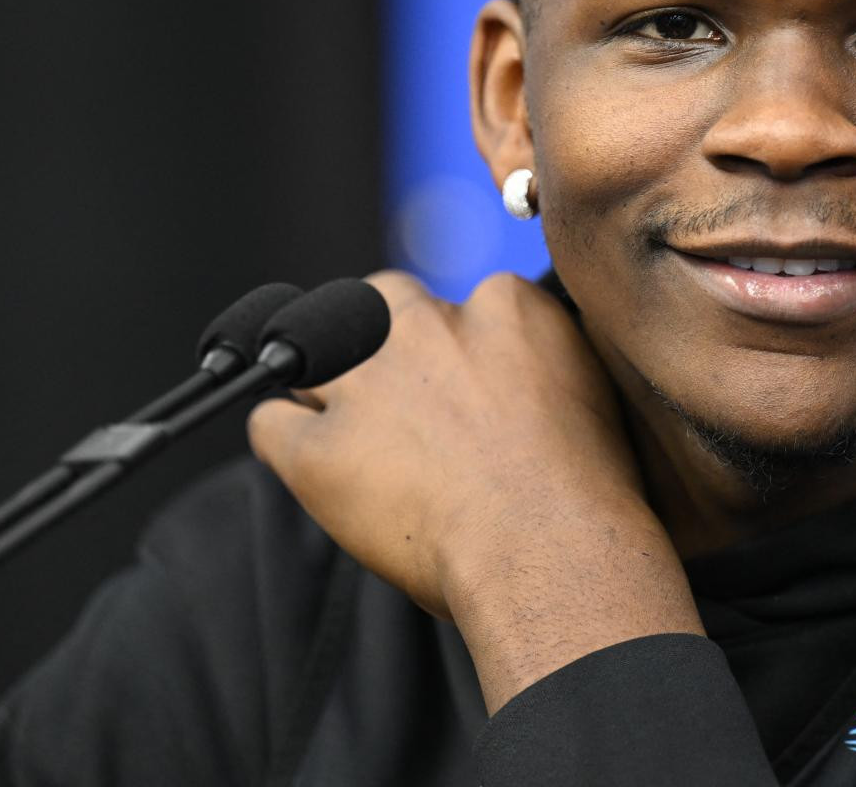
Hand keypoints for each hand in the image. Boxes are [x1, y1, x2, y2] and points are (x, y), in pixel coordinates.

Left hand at [246, 271, 703, 710]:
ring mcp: (366, 381)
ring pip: (312, 345)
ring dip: (326, 381)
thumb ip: (542, 366)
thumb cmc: (586, 497)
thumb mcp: (585, 396)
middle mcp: (427, 326)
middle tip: (406, 404)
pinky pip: (270, 423)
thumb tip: (525, 384)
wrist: (554, 554)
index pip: (464, 303)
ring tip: (352, 434)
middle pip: (381, 300)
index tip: (470, 394)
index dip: (459, 351)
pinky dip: (285, 440)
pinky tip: (312, 467)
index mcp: (505, 307)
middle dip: (383, 340)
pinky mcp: (317, 446)